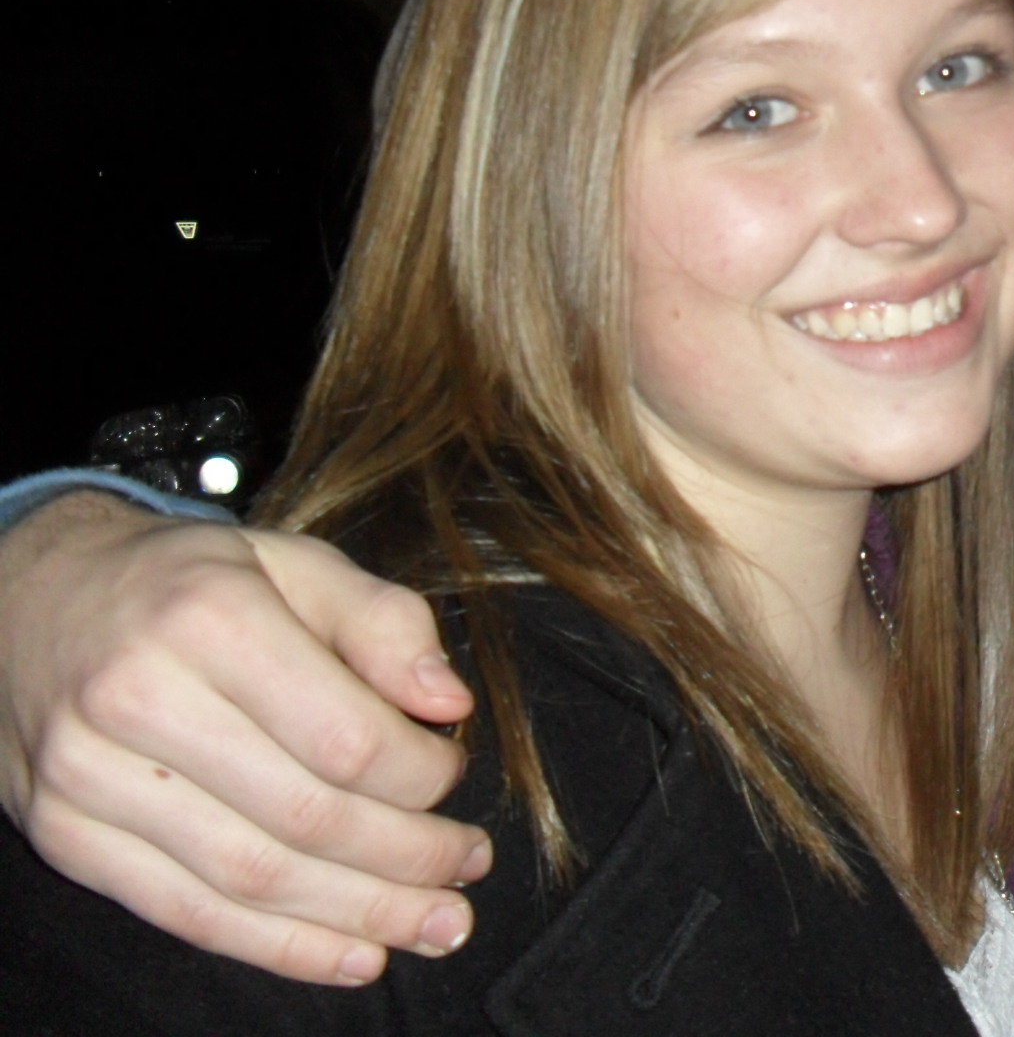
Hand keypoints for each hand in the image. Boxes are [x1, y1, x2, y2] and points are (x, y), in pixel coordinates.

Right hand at [0, 494, 491, 983]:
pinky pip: (186, 913)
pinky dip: (278, 946)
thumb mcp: (293, 561)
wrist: (27, 602)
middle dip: (407, 857)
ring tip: (435, 924)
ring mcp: (91, 780)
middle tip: (467, 868)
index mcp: (209, 618)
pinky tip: (351, 954)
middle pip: (305, 815)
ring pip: (250, 878)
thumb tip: (450, 701)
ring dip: (359, 914)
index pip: (344, 735)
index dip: (420, 774)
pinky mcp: (67, 838)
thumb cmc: (182, 582)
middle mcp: (139, 700)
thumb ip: (383, 621)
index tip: (455, 774)